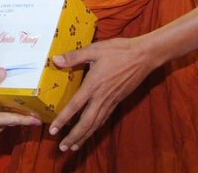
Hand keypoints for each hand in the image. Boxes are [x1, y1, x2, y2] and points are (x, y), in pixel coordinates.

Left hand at [48, 36, 155, 151]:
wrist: (144, 56)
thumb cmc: (119, 51)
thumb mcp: (95, 50)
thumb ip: (74, 56)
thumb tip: (55, 60)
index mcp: (93, 85)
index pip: (75, 106)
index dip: (63, 119)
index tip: (53, 130)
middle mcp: (101, 97)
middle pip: (86, 122)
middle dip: (74, 136)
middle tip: (62, 148)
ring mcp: (111, 101)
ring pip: (96, 124)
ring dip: (84, 136)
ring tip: (74, 146)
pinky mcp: (118, 101)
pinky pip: (104, 118)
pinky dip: (96, 128)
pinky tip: (91, 131)